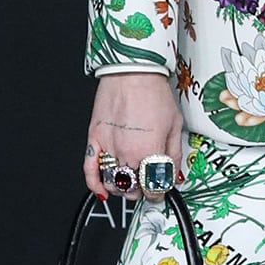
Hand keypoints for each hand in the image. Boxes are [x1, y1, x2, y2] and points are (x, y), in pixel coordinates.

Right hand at [83, 74, 184, 200]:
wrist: (133, 72)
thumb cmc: (153, 92)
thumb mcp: (175, 124)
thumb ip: (174, 154)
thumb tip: (172, 173)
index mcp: (150, 151)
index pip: (153, 187)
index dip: (159, 191)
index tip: (160, 190)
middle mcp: (128, 152)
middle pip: (133, 189)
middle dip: (142, 190)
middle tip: (147, 183)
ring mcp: (109, 147)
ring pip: (113, 183)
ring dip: (122, 188)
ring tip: (130, 181)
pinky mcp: (95, 139)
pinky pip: (90, 169)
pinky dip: (95, 184)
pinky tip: (102, 189)